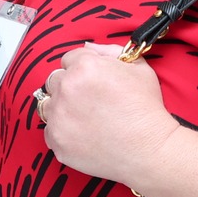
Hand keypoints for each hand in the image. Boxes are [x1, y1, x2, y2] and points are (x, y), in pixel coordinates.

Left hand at [36, 43, 180, 185]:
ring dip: (61, 108)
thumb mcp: (138, 68)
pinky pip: (50, 130)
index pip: (69, 59)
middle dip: (69, 86)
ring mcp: (58, 115)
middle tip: (90, 101)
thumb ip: (110, 51)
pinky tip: (83, 135)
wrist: (149, 150)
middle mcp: (66, 88)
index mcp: (84, 66)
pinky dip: (62, 132)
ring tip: (84, 118)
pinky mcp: (56, 140)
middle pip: (55, 80)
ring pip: (48, 104)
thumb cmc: (146, 108)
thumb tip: (88, 46)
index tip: (94, 82)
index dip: (82, 69)